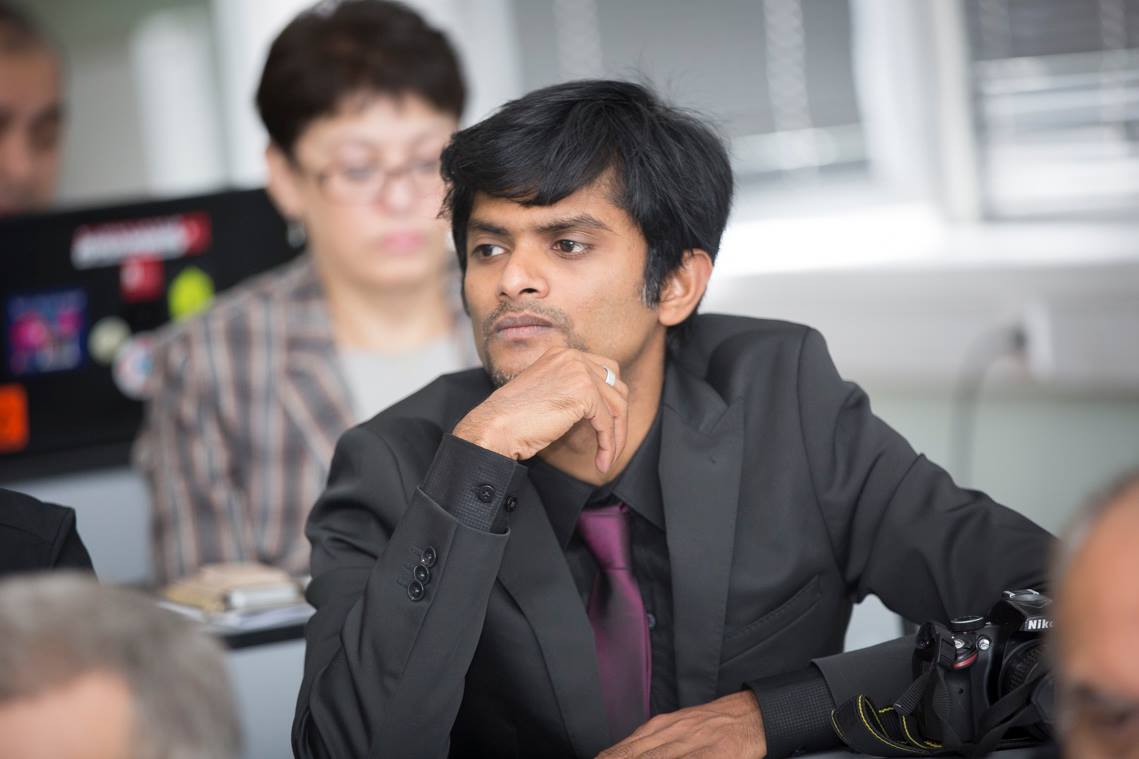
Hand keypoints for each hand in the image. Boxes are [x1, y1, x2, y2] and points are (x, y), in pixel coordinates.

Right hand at [453, 347, 628, 473]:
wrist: (494, 427)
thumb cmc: (514, 419)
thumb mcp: (548, 395)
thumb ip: (571, 393)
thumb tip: (601, 411)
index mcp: (562, 354)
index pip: (604, 372)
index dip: (610, 402)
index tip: (607, 428)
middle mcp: (573, 357)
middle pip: (616, 386)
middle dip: (619, 418)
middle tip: (612, 444)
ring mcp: (579, 371)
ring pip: (617, 406)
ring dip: (616, 436)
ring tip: (608, 459)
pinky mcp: (583, 392)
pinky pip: (608, 422)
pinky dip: (609, 445)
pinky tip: (602, 461)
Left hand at [595, 691, 765, 758]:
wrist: (749, 714)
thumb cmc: (710, 726)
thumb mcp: (676, 728)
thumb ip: (650, 744)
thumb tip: (620, 754)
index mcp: (659, 727)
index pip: (623, 749)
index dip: (608, 758)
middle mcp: (671, 733)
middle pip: (635, 755)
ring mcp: (692, 743)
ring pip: (657, 758)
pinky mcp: (714, 753)